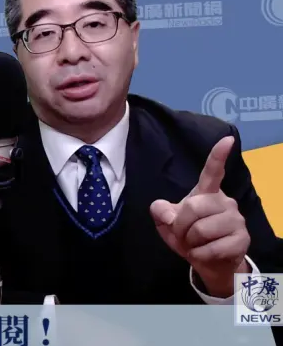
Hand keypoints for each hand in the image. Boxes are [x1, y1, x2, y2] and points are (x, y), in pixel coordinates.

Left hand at [149, 136, 249, 297]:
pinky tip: (204, 253)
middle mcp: (224, 202)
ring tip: (195, 243)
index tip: (227, 139)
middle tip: (182, 234)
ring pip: (201, 229)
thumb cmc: (188, 236)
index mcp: (206, 193)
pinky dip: (199, 254)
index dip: (218, 156)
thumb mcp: (167, 223)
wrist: (208, 262)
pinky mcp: (242, 239)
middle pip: (192, 207)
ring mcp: (236, 220)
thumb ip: (160, 211)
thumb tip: (167, 213)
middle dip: (179, 225)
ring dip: (190, 241)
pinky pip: (210, 248)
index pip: (212, 172)